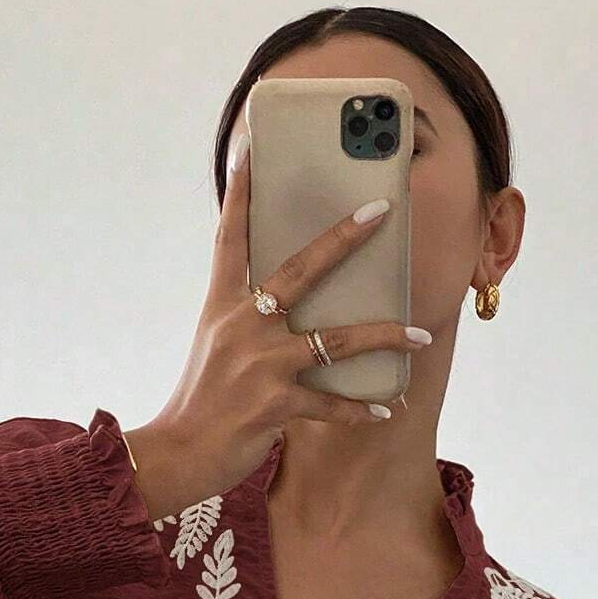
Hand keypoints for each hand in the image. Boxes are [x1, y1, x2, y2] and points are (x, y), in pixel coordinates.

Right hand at [128, 129, 430, 519]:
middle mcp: (242, 325)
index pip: (230, 236)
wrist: (176, 454)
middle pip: (300, 269)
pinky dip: (360, 409)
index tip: (250, 144)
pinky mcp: (274, 405)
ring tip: (420, 335)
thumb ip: (245, 320)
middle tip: (381, 209)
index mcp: (222, 305)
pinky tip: (386, 410)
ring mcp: (259, 364)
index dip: (241, 190)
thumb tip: (279, 303)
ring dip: (385, 336)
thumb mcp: (214, 346)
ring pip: (336, 340)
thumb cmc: (200, 401)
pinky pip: (330, 403)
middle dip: (343, 238)